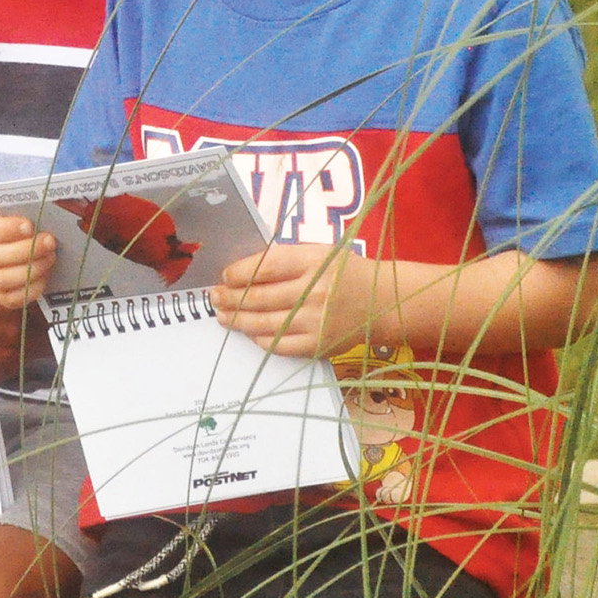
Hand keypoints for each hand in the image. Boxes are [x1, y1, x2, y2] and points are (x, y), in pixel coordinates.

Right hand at [0, 204, 56, 308]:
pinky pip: (10, 298)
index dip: (4, 229)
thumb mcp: (22, 207)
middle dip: (24, 250)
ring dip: (30, 270)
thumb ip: (28, 207)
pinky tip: (45, 275)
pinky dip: (30, 289)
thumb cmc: (24, 220)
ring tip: (50, 257)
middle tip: (49, 241)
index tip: (29, 225)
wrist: (25, 240)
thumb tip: (46, 208)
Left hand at [209, 243, 376, 358]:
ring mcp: (317, 321)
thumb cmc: (344, 272)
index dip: (238, 273)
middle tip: (215, 297)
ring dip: (237, 320)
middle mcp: (315, 292)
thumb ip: (284, 259)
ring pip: (263, 324)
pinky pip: (278, 345)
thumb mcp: (319, 253)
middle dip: (230, 298)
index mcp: (314, 262)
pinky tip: (250, 332)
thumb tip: (241, 272)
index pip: (265, 267)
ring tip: (223, 316)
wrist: (383, 301)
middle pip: (259, 297)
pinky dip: (260, 338)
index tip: (225, 276)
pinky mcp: (319, 345)